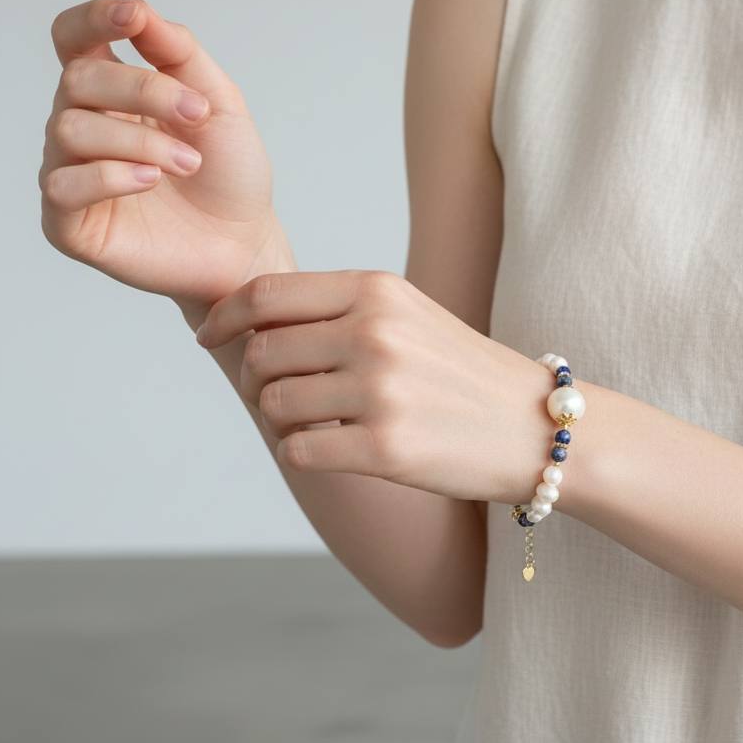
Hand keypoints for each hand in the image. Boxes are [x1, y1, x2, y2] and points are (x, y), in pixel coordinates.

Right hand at [40, 0, 291, 315]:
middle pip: (77, 78)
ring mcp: (73, 175)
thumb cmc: (230, 178)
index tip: (133, 17)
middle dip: (142, 89)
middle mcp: (87, 129)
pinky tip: (151, 181)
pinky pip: (61, 186)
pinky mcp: (70, 224)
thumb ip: (180, 54)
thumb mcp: (220, 105)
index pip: (75, 40)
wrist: (245, 244)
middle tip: (198, 115)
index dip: (92, 18)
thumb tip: (139, 9)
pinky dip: (110, 176)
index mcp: (115, 96)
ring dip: (141, 140)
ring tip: (189, 162)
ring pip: (69, 129)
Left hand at [196, 270, 556, 503]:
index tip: (207, 336)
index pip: (266, 293)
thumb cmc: (462, 372)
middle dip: (254, 377)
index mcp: (376, 291)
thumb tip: (252, 324)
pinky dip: (301, 452)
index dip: (224, 316)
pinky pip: (298, 450)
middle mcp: (375, 333)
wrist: (534, 427)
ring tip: (317, 422)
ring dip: (281, 418)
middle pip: (262, 352)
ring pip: (273, 404)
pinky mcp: (385, 449)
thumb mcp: (406, 316)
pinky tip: (332, 449)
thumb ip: (335, 311)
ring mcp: (380, 391)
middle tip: (276, 394)